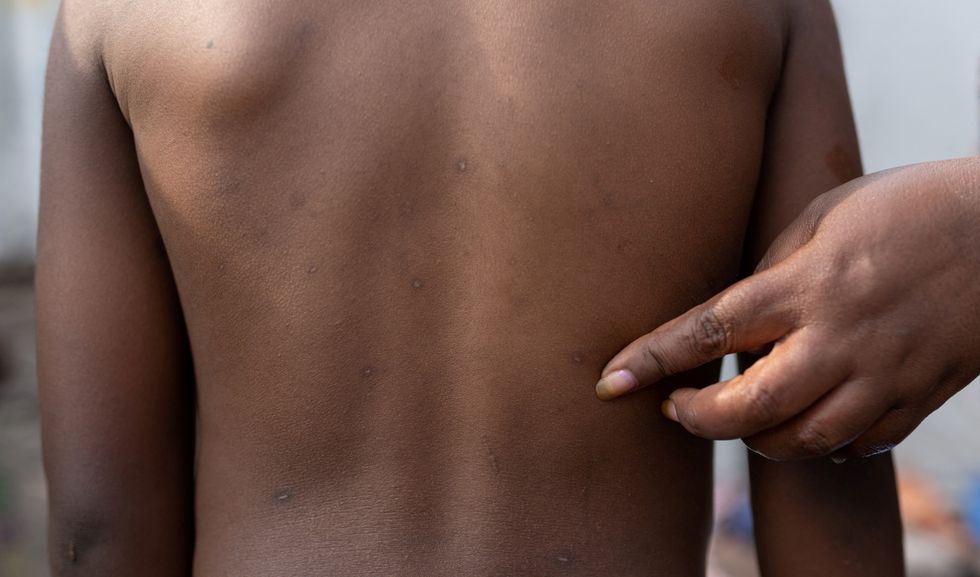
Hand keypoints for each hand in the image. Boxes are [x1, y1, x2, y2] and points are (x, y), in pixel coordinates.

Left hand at [595, 158, 979, 460]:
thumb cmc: (905, 206)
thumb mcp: (823, 215)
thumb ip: (772, 269)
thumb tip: (734, 317)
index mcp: (805, 284)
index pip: (707, 331)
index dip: (651, 360)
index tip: (609, 383)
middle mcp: (840, 338)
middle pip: (750, 411)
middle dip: (698, 422)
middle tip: (675, 409)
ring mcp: (884, 375)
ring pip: (803, 442)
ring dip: (756, 441)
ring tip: (740, 417)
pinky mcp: (920, 396)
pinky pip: (859, 445)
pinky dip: (822, 444)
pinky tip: (809, 421)